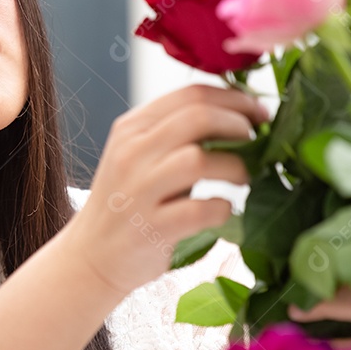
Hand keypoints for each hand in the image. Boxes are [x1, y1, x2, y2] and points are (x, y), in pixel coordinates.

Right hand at [62, 84, 268, 297]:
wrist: (91, 255)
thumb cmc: (128, 202)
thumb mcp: (141, 156)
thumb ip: (178, 134)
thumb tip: (240, 116)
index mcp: (132, 127)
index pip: (191, 94)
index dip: (235, 99)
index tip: (259, 112)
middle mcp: (132, 152)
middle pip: (198, 117)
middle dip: (239, 125)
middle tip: (257, 141)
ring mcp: (138, 190)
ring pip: (198, 160)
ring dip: (235, 167)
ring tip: (245, 177)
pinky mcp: (149, 227)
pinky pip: (200, 210)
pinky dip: (222, 208)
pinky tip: (223, 210)